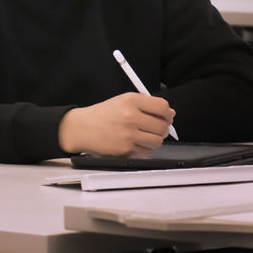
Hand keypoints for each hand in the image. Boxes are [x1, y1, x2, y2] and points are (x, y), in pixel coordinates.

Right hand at [58, 92, 174, 156]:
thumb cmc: (103, 114)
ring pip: (158, 141)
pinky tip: (136, 143)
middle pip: (162, 125)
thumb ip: (147, 104)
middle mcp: (130, 117)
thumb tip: (170, 113)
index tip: (166, 116)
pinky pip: (147, 152)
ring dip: (155, 139)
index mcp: (131, 101)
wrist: (83, 128)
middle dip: (163, 127)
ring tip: (146, 135)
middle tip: (156, 127)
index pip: (162, 107)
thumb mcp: (123, 100)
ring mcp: (128, 135)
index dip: (167, 113)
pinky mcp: (126, 151)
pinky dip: (145, 149)